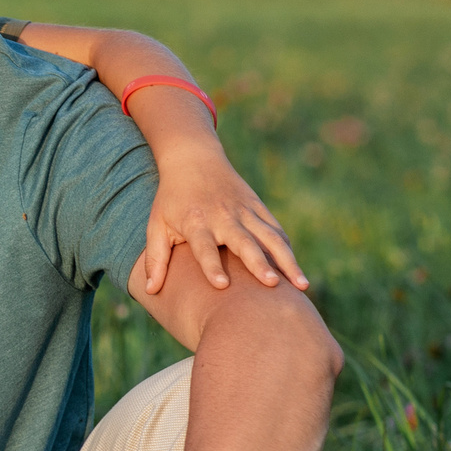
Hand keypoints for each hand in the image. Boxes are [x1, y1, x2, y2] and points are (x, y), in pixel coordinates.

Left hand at [140, 144, 306, 294]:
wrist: (194, 159)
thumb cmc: (171, 199)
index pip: (204, 247)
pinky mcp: (258, 207)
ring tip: (301, 286)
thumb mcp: (156, 225)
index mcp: (196, 222)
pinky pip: (276, 230)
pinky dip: (286, 249)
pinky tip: (296, 271)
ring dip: (287, 260)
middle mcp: (223, 216)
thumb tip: (149, 291)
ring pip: (270, 237)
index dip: (211, 266)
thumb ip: (155, 258)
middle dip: (259, 263)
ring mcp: (244, 211)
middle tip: (271, 285)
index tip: (222, 286)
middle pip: (244, 242)